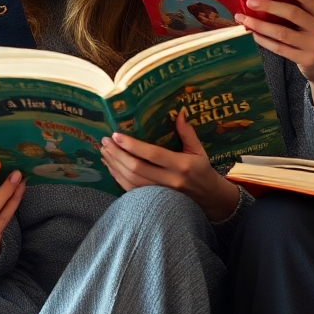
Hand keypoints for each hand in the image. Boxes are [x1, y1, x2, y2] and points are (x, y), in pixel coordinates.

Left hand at [100, 110, 239, 221]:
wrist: (208, 198)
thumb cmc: (202, 170)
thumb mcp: (199, 150)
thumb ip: (188, 132)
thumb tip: (178, 112)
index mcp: (181, 165)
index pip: (152, 155)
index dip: (132, 145)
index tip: (117, 135)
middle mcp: (169, 181)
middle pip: (137, 168)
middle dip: (118, 154)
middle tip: (105, 141)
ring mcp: (160, 194)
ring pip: (131, 180)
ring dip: (115, 165)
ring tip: (104, 151)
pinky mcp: (153, 200)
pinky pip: (131, 190)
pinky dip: (118, 177)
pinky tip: (111, 166)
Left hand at [236, 0, 313, 111]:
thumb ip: (298, 14)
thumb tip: (266, 0)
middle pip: (292, 13)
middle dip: (268, 6)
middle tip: (250, 2)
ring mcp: (313, 45)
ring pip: (282, 33)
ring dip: (260, 25)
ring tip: (244, 19)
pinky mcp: (305, 59)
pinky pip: (280, 48)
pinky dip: (265, 41)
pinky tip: (254, 35)